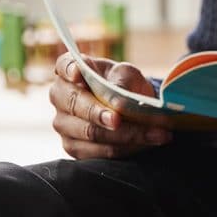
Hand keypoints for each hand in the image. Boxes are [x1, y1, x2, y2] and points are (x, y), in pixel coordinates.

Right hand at [49, 52, 171, 158]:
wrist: (130, 105)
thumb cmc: (124, 83)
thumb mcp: (126, 74)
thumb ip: (120, 81)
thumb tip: (117, 101)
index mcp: (69, 70)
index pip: (64, 65)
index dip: (70, 69)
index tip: (80, 73)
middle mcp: (60, 97)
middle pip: (76, 105)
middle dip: (100, 113)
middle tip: (120, 119)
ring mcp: (64, 125)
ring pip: (91, 132)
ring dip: (125, 134)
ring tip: (156, 132)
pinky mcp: (75, 148)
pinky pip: (99, 152)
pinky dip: (126, 148)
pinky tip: (147, 143)